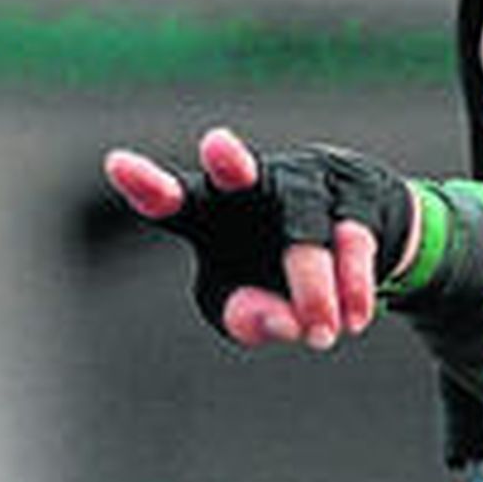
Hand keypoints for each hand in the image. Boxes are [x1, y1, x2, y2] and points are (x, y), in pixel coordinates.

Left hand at [103, 127, 420, 349]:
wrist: (365, 236)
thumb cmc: (278, 270)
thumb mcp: (249, 305)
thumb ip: (246, 318)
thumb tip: (285, 322)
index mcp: (212, 212)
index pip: (176, 198)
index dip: (146, 185)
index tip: (117, 165)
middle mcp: (257, 185)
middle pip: (240, 174)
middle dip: (228, 160)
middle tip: (218, 147)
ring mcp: (310, 182)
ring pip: (306, 226)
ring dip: (314, 285)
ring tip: (321, 334)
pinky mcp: (358, 195)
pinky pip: (354, 241)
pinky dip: (353, 286)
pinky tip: (354, 320)